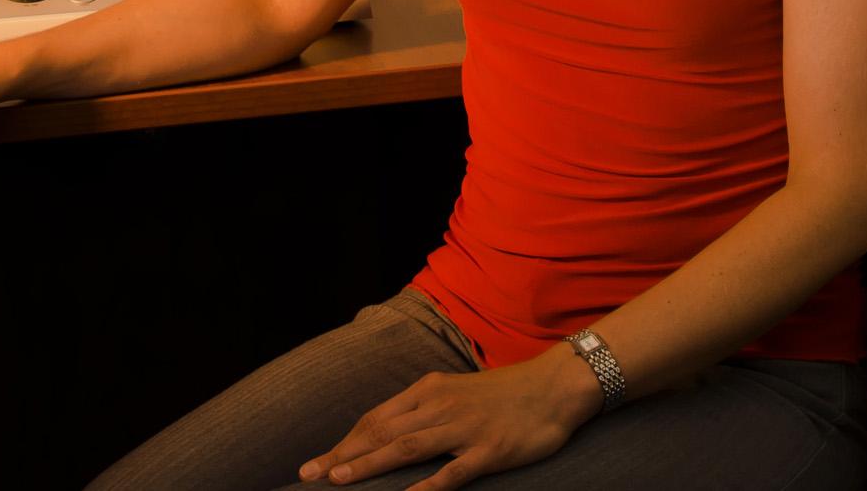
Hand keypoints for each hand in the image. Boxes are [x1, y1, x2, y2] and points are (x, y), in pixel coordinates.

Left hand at [300, 349, 599, 488]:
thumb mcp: (458, 393)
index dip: (345, 441)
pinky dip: (428, 485)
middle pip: (382, 432)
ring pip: (407, 447)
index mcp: (431, 391)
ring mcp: (465, 428)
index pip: (377, 418)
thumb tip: (390, 434)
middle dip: (343, 455)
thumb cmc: (507, 393)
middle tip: (310, 475)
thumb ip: (425, 411)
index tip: (319, 463)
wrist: (556, 385)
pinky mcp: (490, 449)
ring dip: (369, 464)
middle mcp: (441, 406)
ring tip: (340, 480)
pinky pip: (454, 471)